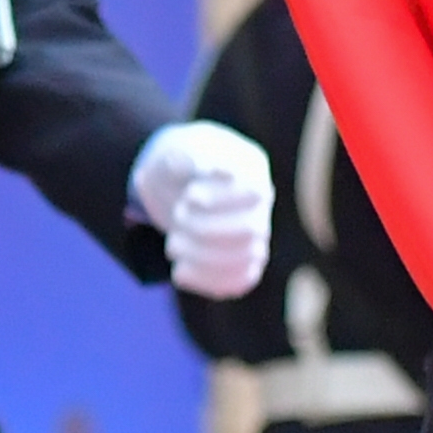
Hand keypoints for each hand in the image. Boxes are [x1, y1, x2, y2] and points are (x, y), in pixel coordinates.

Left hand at [128, 120, 275, 298]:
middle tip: (177, 216)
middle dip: (206, 229)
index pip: (254, 192)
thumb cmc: (178, 164)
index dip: (222, 200)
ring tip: (171, 245)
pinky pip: (240, 280)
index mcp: (250, 168)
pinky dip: (209, 280)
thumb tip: (205, 167)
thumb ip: (184, 157)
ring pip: (246, 258)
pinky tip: (178, 272)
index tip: (190, 196)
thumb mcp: (173, 151)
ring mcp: (255, 233)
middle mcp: (260, 204)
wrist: (176, 185)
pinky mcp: (244, 261)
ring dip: (203, 257)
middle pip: (251, 228)